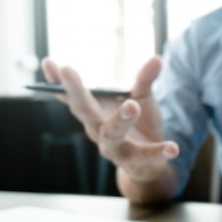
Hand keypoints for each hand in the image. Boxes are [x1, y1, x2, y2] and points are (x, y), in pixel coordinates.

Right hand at [41, 57, 178, 183]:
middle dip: (76, 92)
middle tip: (68, 70)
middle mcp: (98, 130)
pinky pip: (147, 157)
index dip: (57, 82)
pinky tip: (173, 147)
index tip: (48, 62)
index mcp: (95, 114)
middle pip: (83, 111)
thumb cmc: (138, 125)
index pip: (72, 96)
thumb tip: (157, 58)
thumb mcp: (142, 99)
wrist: (149, 164)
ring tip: (133, 105)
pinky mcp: (136, 162)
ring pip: (112, 135)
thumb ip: (145, 80)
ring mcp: (115, 148)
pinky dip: (160, 152)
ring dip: (120, 119)